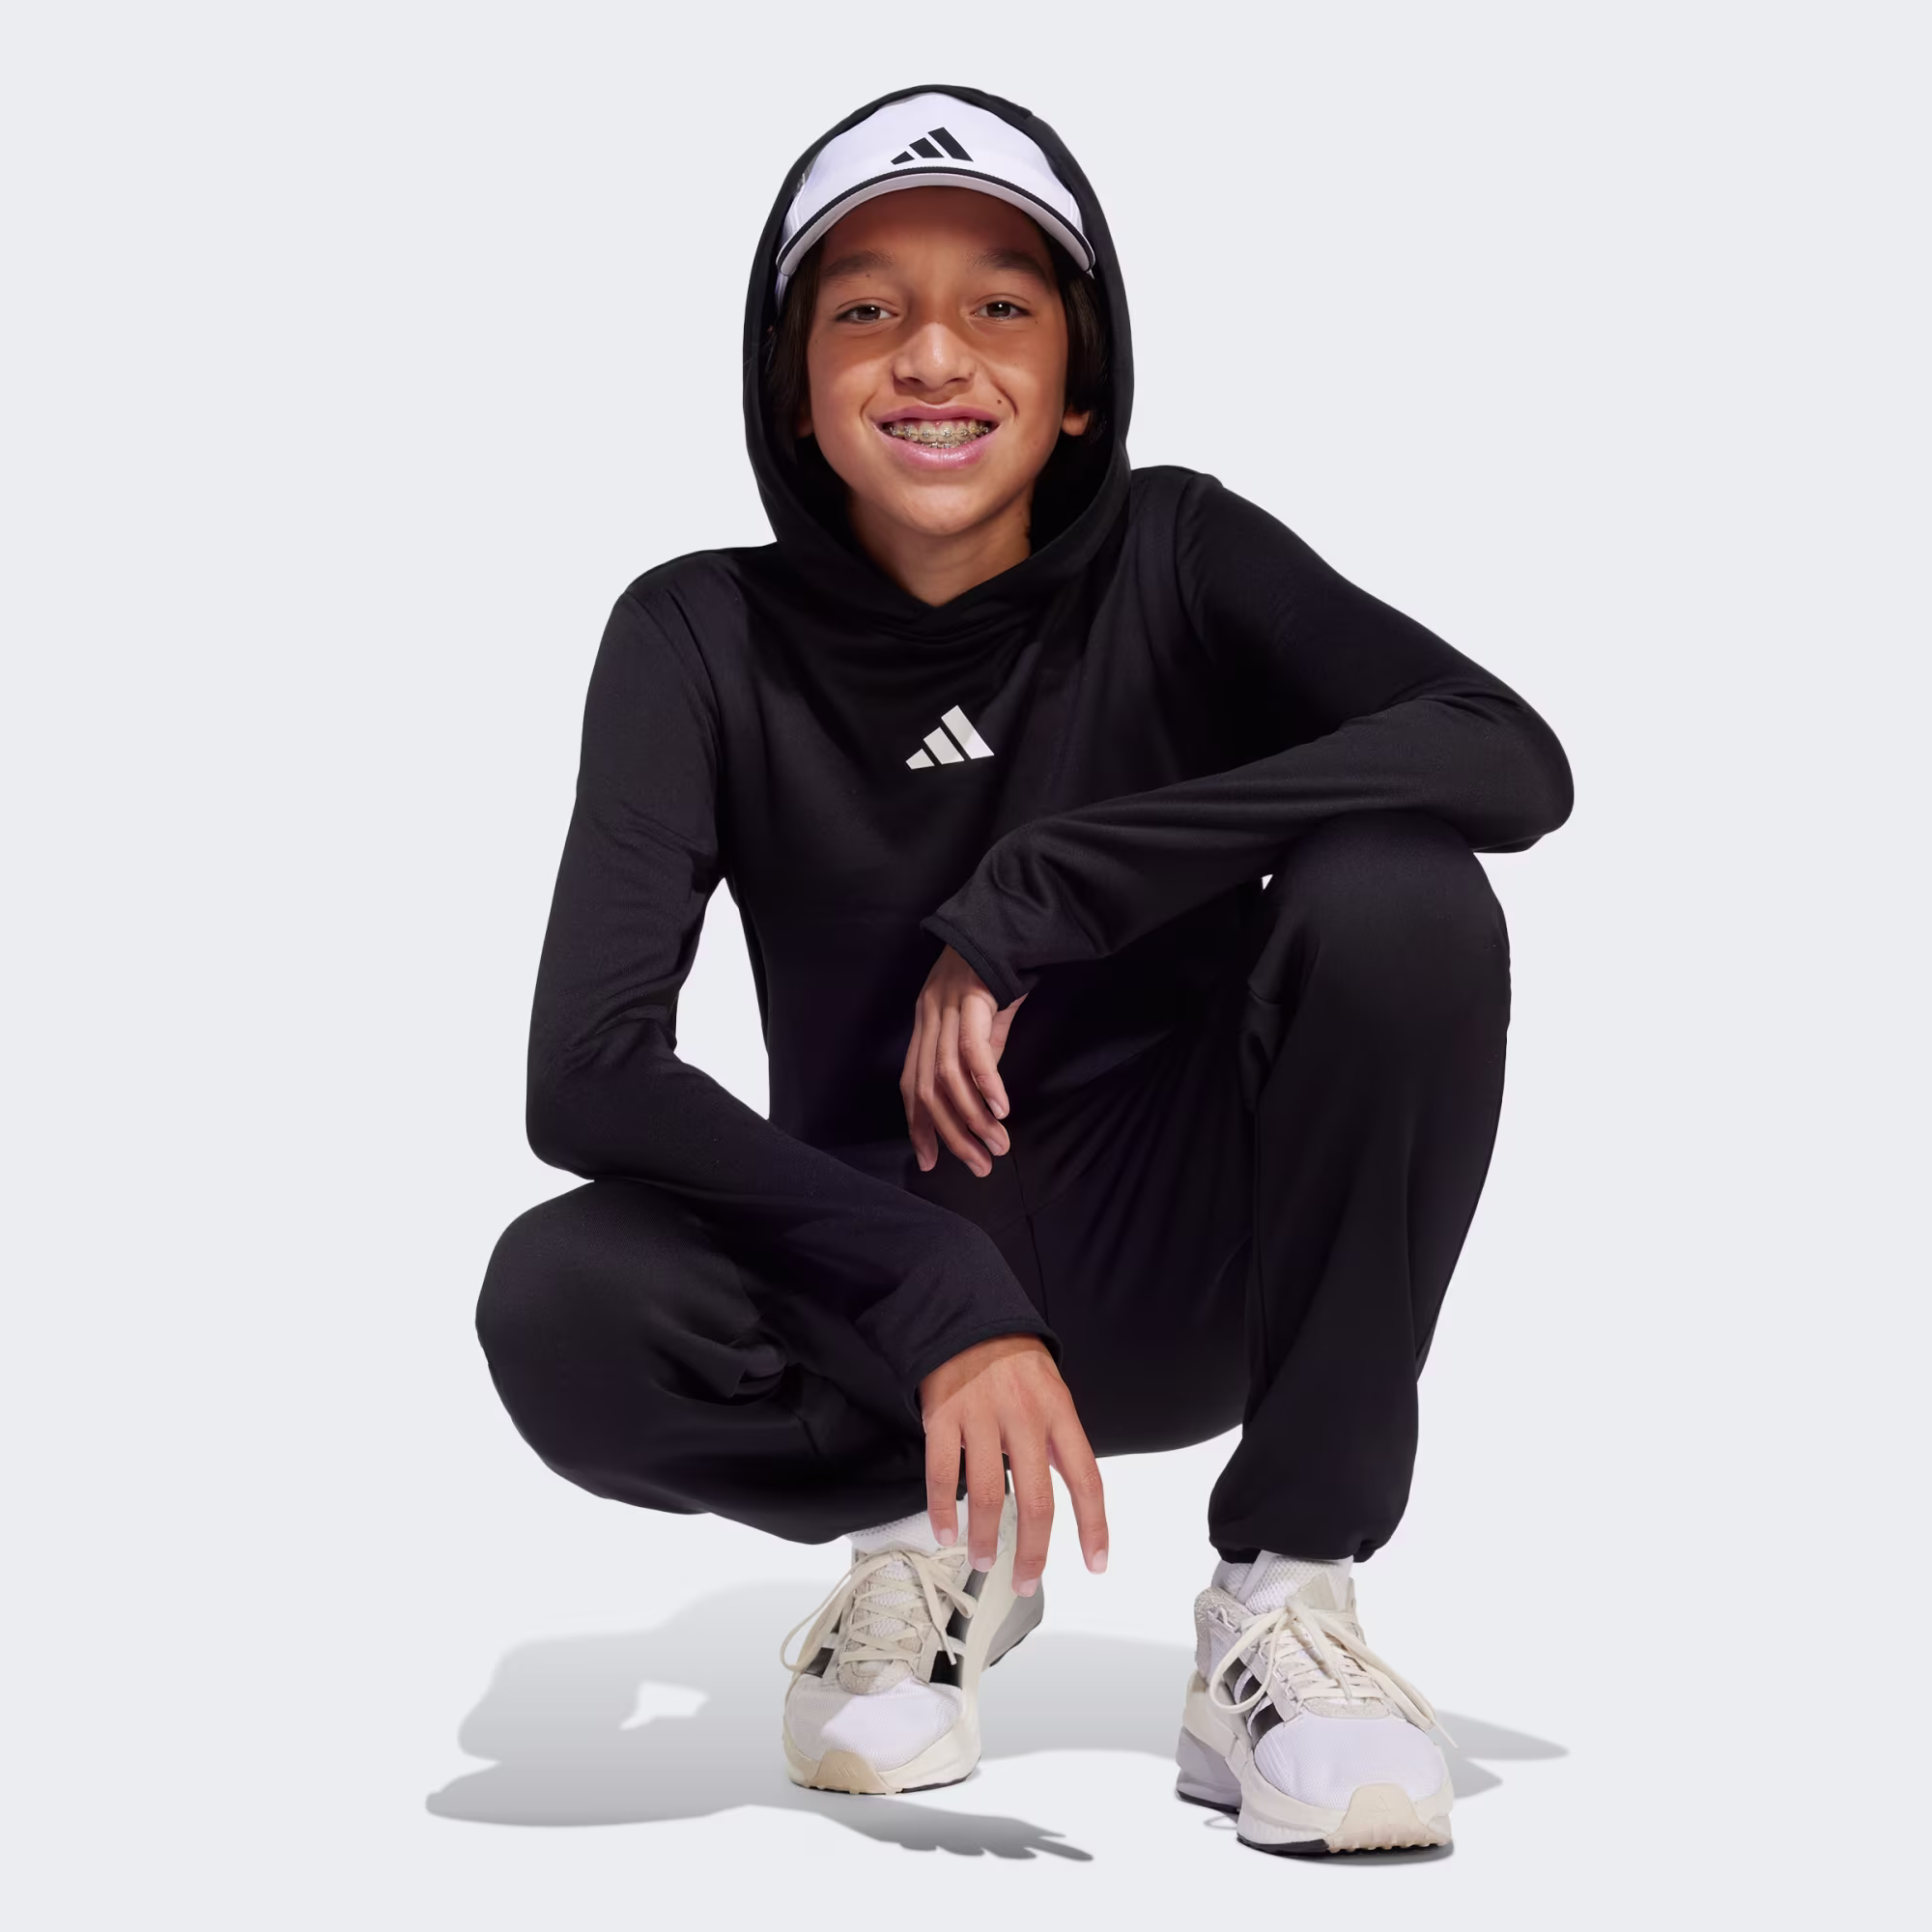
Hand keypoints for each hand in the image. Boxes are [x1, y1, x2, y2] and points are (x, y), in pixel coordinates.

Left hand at [901, 944, 1024, 1176]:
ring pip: (947, 1076)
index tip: (930, 1161)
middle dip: (950, 1134)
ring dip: (972, 1118)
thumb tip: (983, 1100)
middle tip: (978, 1165)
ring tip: (997, 1144)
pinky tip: (1001, 1108)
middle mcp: (928, 1017)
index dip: (917, 1126)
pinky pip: (972, 1048)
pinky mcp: (971, 995)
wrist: (1012, 922)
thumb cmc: (1001, 973)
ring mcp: (945, 1006)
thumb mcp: (985, 1021)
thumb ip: (980, 1056)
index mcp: (925, 1024)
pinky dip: (986, 1083)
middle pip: (926, 1089)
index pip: (910, 1085)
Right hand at [918, 1334, 1107, 1596]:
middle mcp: (1024, 1418)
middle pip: (1036, 1501)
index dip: (1094, 1525)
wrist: (967, 1315)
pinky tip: (946, 1531)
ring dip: (984, 1538)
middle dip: (1033, 1552)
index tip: (1097, 1563)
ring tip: (982, 1561)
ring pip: (986, 1494)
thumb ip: (1056, 1439)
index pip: (1086, 1478)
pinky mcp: (943, 1416)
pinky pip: (941, 1473)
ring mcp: (981, 1417)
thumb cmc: (1014, 1360)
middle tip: (1025, 1582)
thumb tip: (1060, 1490)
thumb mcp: (1052, 1391)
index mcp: (1059, 1413)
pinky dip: (942, 1510)